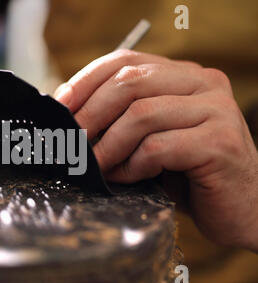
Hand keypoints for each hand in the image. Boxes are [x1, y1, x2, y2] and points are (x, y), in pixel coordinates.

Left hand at [55, 49, 257, 250]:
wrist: (242, 206)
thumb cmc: (189, 172)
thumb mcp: (152, 137)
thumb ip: (123, 120)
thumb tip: (71, 119)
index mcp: (183, 75)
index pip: (125, 60)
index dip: (85, 81)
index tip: (60, 106)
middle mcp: (202, 82)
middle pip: (129, 81)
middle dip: (90, 113)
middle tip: (71, 141)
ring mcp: (215, 110)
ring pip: (140, 114)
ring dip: (108, 145)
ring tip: (97, 166)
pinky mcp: (219, 142)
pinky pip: (157, 147)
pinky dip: (132, 166)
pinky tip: (127, 177)